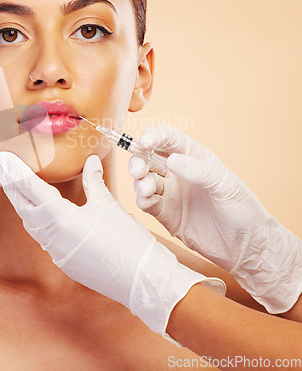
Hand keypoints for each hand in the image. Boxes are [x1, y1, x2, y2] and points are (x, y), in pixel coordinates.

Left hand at [0, 151, 223, 340]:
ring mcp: (57, 253)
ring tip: (17, 186)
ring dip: (22, 204)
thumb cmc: (127, 240)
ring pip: (31, 224)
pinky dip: (37, 221)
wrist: (142, 280)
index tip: (3, 158)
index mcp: (62, 218)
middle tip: (2, 167)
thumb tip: (90, 161)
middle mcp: (53, 237)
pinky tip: (41, 213)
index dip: (16, 172)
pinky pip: (43, 238)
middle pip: (24, 207)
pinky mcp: (65, 263)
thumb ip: (94, 180)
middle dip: (11, 186)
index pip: (31, 190)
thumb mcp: (108, 205)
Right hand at [130, 125, 301, 313]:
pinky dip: (142, 199)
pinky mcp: (165, 213)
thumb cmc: (243, 210)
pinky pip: (147, 202)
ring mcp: (171, 193)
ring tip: (146, 189)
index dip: (154, 136)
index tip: (145, 142)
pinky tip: (147, 201)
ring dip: (140, 181)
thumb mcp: (225, 185)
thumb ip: (199, 171)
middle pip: (149, 158)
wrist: (245, 246)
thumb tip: (172, 160)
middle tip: (138, 170)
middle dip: (139, 161)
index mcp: (194, 158)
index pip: (169, 139)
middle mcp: (178, 172)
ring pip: (145, 179)